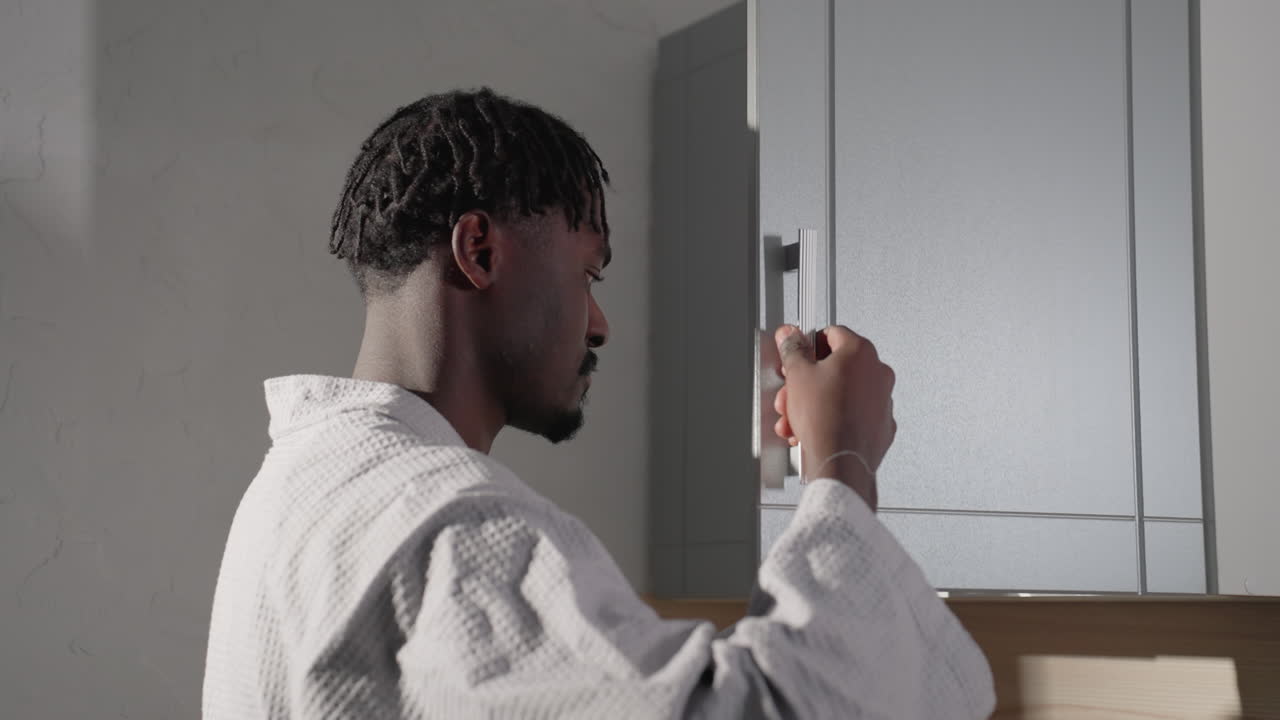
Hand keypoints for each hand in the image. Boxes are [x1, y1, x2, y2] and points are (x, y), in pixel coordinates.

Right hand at [772, 324, 895, 509]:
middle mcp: (877, 372)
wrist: (841, 460)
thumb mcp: (797, 375)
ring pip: (842, 392)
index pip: (831, 334)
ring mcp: (882, 399)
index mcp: (860, 352)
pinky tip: (815, 428)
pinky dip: (834, 418)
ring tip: (798, 418)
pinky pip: (853, 413)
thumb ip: (793, 349)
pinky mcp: (881, 423)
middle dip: (807, 382)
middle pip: (835, 367)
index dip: (808, 345)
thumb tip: (791, 336)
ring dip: (815, 402)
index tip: (797, 356)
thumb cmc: (826, 419)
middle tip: (792, 393)